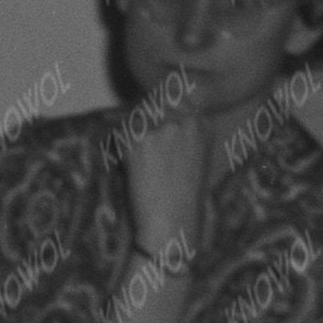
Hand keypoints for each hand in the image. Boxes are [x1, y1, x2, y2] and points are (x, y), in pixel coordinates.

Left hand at [117, 81, 205, 264]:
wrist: (172, 225)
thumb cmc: (182, 204)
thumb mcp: (196, 162)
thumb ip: (184, 137)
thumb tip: (158, 124)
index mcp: (203, 126)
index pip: (176, 97)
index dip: (158, 109)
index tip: (150, 125)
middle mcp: (186, 121)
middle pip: (153, 104)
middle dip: (141, 123)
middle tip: (138, 148)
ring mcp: (164, 128)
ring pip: (135, 118)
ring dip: (129, 137)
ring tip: (136, 164)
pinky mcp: (141, 140)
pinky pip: (120, 135)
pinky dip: (119, 152)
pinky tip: (129, 169)